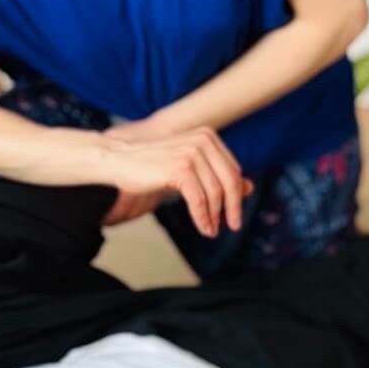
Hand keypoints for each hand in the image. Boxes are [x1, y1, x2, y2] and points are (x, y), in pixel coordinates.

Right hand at [99, 126, 252, 237]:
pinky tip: (202, 227)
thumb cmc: (151, 165)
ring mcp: (192, 153)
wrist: (119, 160)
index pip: (233, 170)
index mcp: (208, 136)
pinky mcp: (180, 168)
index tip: (234, 214)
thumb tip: (249, 187)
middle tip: (233, 226)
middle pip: (229, 181)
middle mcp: (203, 140)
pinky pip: (199, 200)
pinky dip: (202, 217)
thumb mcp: (189, 167)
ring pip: (215, 193)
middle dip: (233, 207)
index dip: (236, 195)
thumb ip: (216, 174)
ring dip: (215, 216)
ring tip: (211, 230)